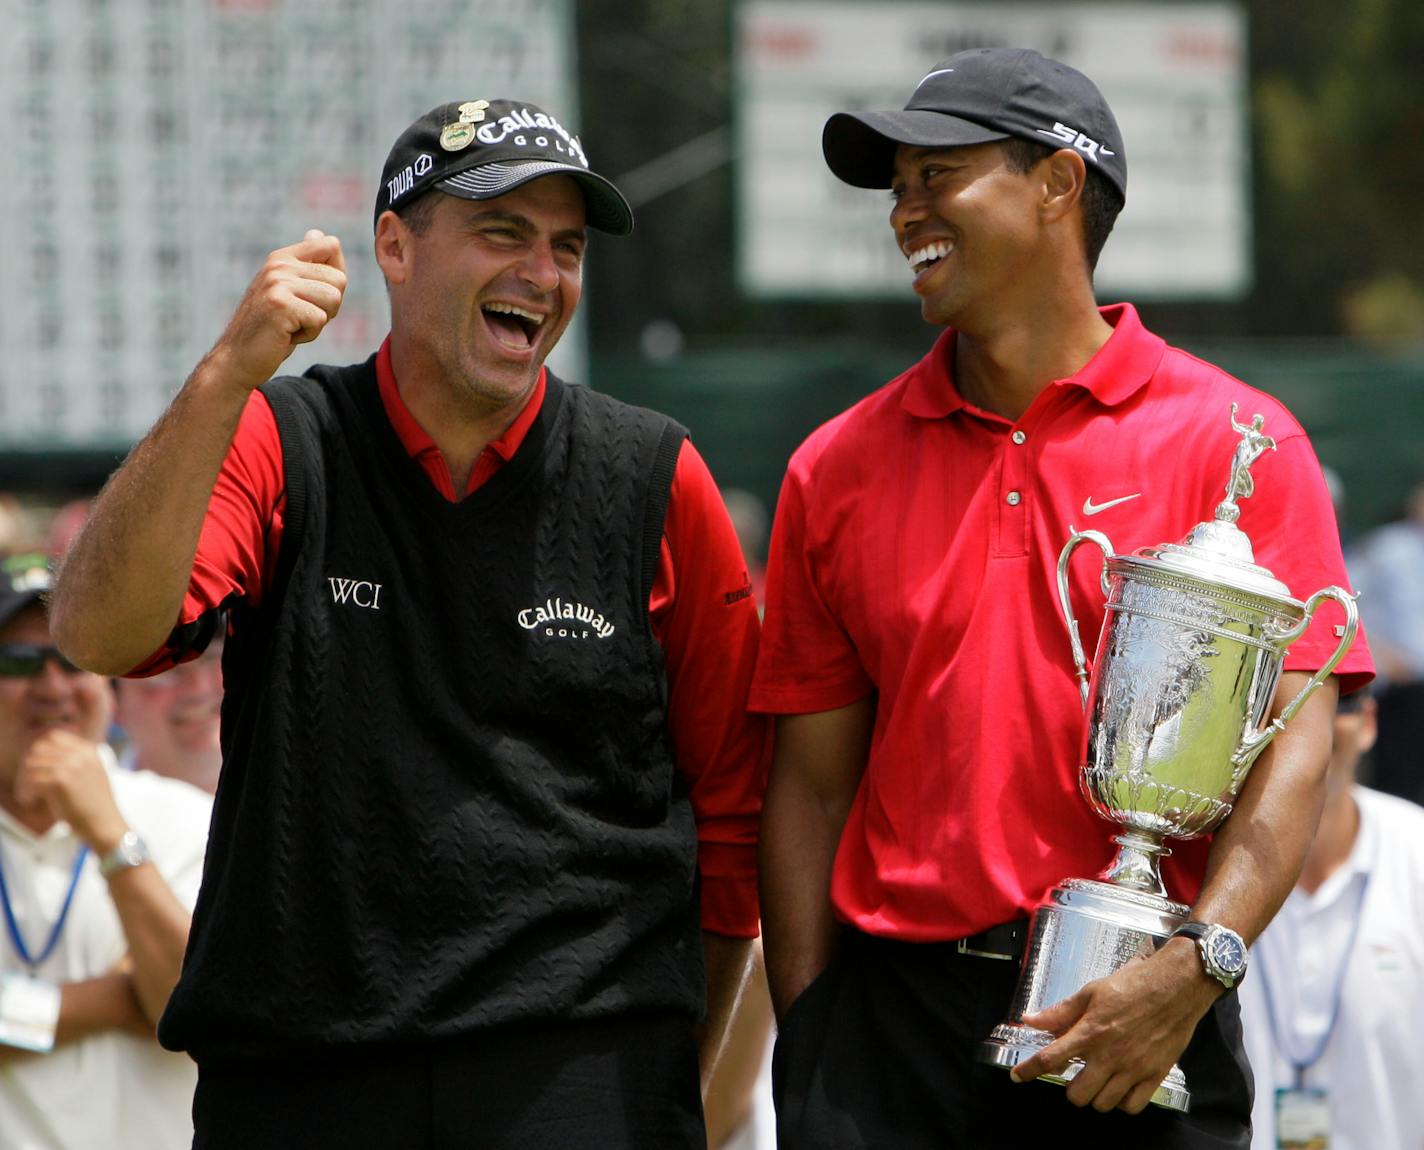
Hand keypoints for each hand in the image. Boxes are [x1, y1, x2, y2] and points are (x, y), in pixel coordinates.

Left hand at [14, 730, 128, 852]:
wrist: (105, 823)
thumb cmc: (96, 804)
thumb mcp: (92, 774)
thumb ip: (75, 761)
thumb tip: (45, 757)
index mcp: (88, 750)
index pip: (54, 737)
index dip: (41, 751)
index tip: (37, 767)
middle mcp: (80, 754)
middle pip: (38, 749)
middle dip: (29, 766)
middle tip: (29, 783)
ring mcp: (71, 765)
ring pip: (31, 765)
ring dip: (25, 780)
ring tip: (29, 794)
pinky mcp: (61, 780)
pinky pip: (32, 780)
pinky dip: (27, 792)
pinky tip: (31, 801)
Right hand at [205, 229, 346, 392]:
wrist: (237, 358)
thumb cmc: (269, 328)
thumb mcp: (288, 292)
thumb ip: (307, 267)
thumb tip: (320, 233)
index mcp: (281, 258)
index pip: (331, 245)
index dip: (335, 276)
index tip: (313, 295)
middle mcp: (279, 265)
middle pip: (339, 279)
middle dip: (328, 306)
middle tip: (299, 317)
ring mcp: (278, 283)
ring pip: (334, 299)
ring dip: (319, 321)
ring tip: (292, 325)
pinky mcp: (280, 305)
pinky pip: (320, 319)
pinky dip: (309, 334)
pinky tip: (286, 335)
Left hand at [1009, 939, 1220, 1112]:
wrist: (1176, 986)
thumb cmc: (1134, 985)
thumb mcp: (1091, 991)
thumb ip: (1060, 1011)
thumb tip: (1031, 1020)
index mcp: (1090, 1031)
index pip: (1050, 1059)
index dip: (1029, 1071)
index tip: (1017, 1077)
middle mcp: (1110, 1055)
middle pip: (1078, 1094)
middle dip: (1070, 1088)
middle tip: (1075, 1075)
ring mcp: (1134, 1068)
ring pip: (1103, 1104)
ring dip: (1095, 1096)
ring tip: (1097, 1080)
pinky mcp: (1156, 1075)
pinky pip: (1133, 1106)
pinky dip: (1122, 1102)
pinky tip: (1119, 1087)